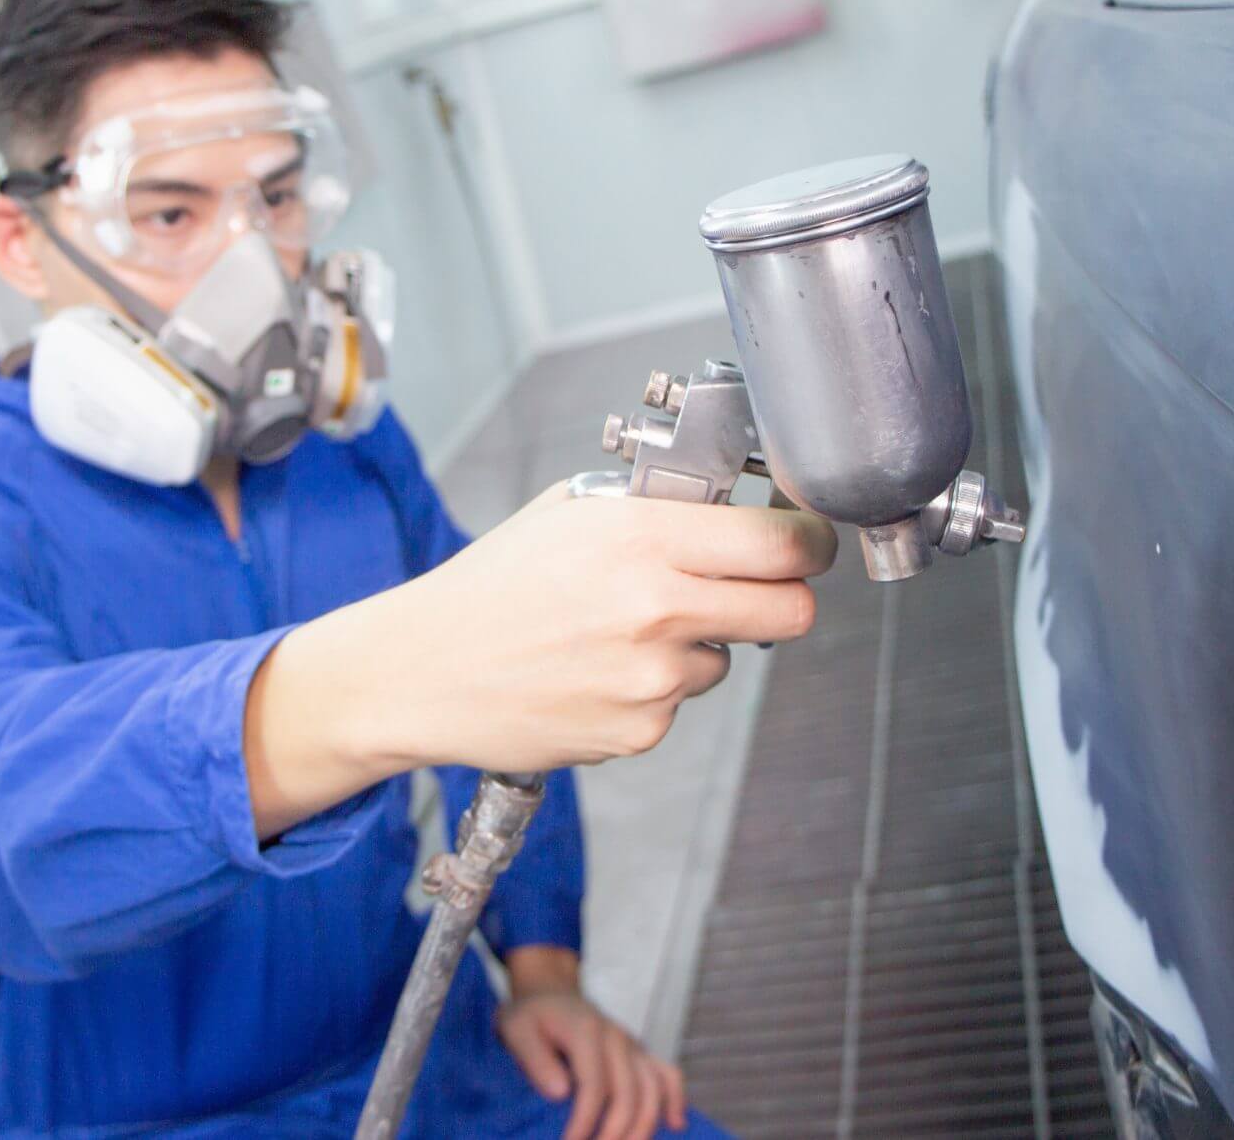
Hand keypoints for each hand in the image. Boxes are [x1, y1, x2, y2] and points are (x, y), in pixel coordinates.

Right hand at [339, 487, 834, 770]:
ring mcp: (652, 677)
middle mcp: (657, 607)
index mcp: (642, 537)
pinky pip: (679, 701)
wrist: (423, 670)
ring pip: (729, 657)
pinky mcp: (639, 730)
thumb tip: (726, 503)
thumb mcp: (568, 512)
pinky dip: (653, 687)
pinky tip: (596, 670)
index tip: (806, 540)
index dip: (810, 541)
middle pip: (794, 610)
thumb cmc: (490, 587)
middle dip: (787, 596)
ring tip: (622, 632)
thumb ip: (651, 506)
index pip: (783, 543)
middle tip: (760, 587)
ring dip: (699, 643)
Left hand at [496, 951, 686, 1139]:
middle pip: (628, 1093)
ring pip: (653, 1089)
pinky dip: (675, 1099)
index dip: (584, 1122)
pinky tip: (674, 1125)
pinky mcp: (640, 1052)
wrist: (550, 991)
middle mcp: (616, 1037)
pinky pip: (668, 1074)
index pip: (593, 1086)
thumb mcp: (516, 1030)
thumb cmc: (530, 1016)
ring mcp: (632, 1045)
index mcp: (586, 1031)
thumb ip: (535, 1059)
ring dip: (643, 1127)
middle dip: (614, 1133)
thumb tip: (560, 1093)